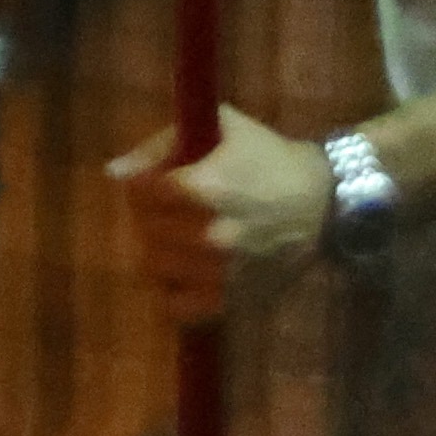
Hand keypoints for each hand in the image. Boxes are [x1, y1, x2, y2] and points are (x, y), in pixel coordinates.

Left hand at [105, 101, 343, 325]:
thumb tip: (113, 172)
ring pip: (156, 267)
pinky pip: (178, 307)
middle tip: (168, 208)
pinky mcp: (232, 300)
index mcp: (204, 188)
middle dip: (150, 215)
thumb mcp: (221, 128)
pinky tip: (184, 272)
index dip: (143, 185)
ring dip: (159, 249)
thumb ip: (161, 145)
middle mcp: (208, 235)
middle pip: (146, 230)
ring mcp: (220, 272)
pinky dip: (172, 291)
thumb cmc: (268, 157)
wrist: (322, 203)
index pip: (142, 193)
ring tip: (177, 236)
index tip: (156, 182)